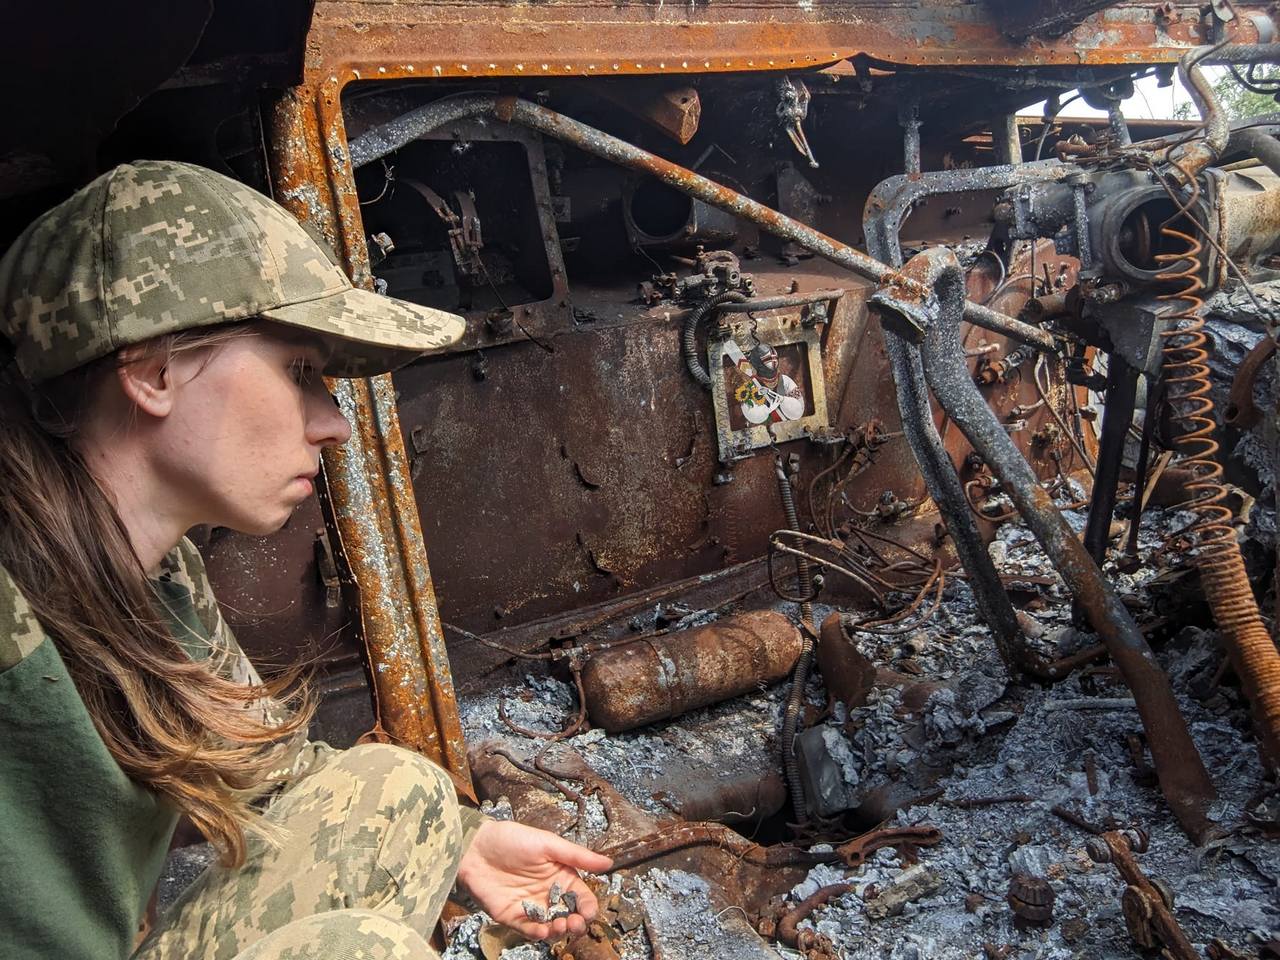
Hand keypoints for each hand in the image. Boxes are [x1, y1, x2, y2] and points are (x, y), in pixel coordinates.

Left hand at [456, 820, 612, 940]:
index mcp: (561, 876)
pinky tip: (543, 931)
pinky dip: (537, 934)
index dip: (588, 907)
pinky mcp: (512, 916)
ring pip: (551, 927)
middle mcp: (548, 894)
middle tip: (574, 922)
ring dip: (559, 931)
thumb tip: (609, 862)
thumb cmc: (513, 839)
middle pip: (569, 916)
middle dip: (576, 923)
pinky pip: (528, 930)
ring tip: (560, 926)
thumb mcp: (548, 843)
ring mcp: (531, 907)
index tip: (588, 911)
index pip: (581, 898)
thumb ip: (578, 856)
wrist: (476, 847)